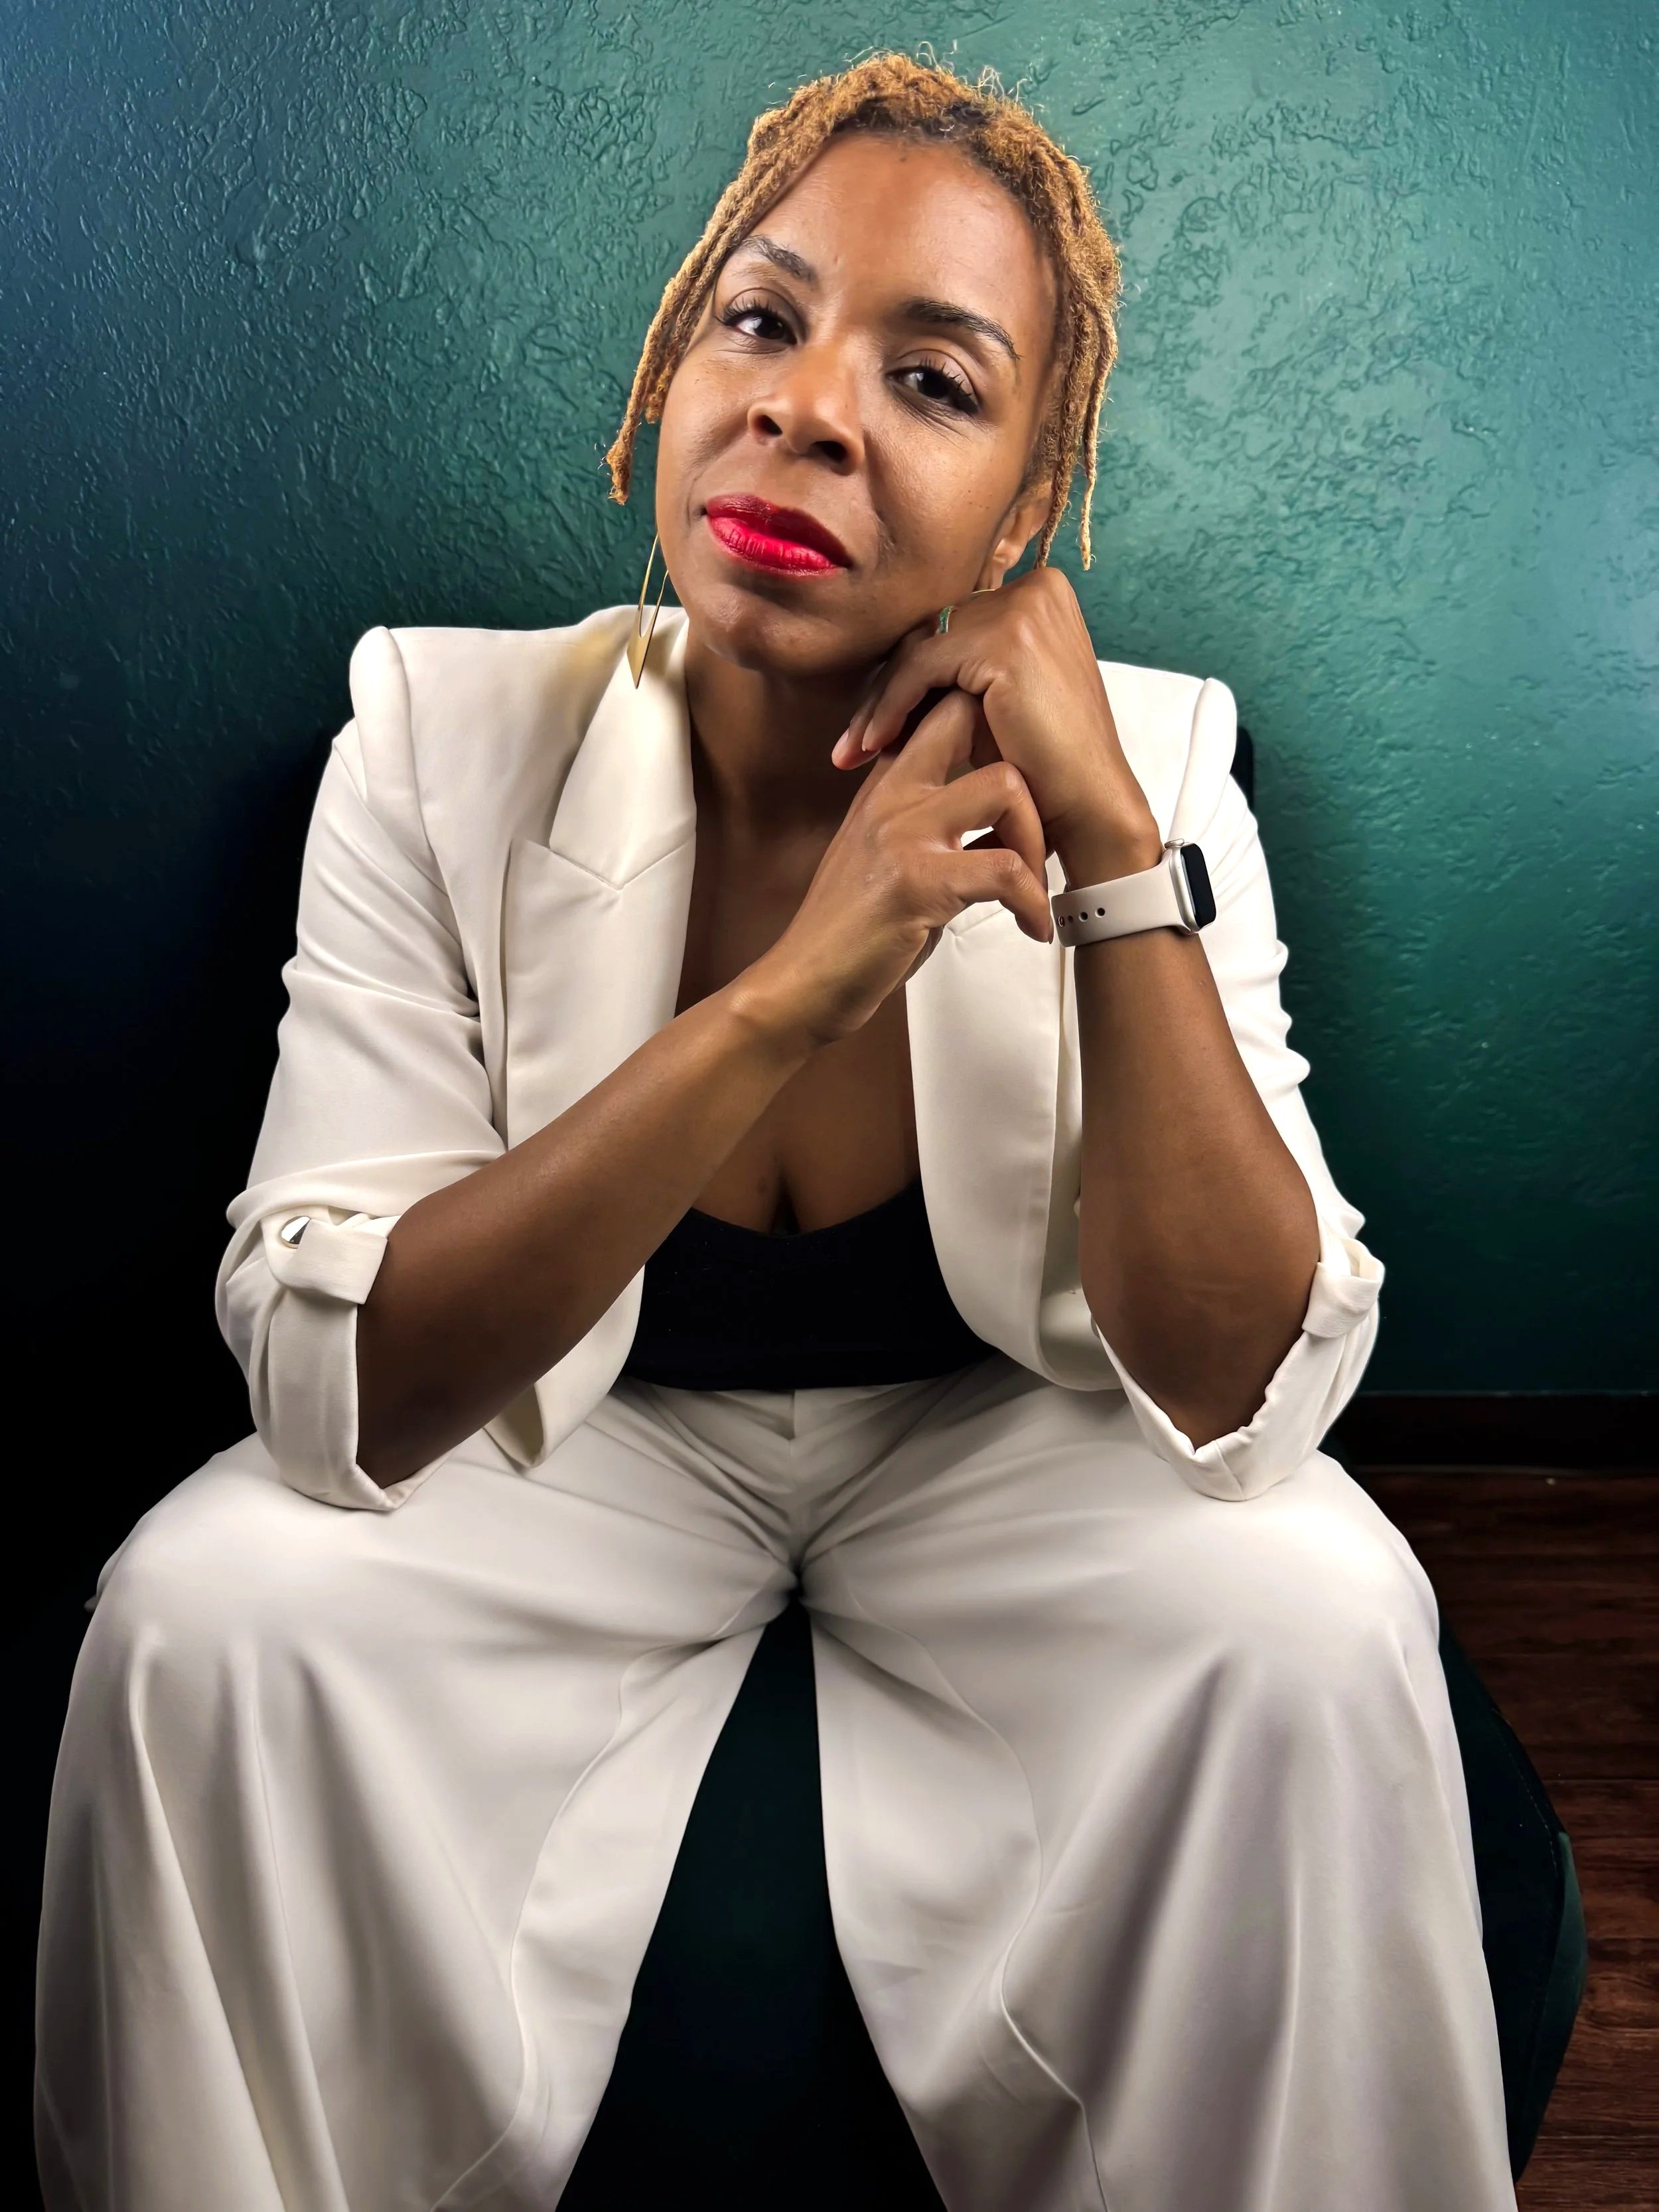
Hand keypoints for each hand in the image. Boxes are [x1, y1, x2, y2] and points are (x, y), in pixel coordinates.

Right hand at [746, 689, 1051, 1048]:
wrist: (802, 984)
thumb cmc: (850, 933)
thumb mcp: (887, 859)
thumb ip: (931, 826)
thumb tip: (998, 818)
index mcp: (884, 789)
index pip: (940, 709)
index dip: (991, 726)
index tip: (1023, 783)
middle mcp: (891, 798)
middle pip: (973, 720)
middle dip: (1024, 771)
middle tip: (1039, 837)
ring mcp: (903, 836)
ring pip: (1005, 788)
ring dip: (1038, 842)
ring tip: (1036, 888)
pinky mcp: (917, 883)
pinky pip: (1005, 871)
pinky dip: (1033, 902)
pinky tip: (1031, 928)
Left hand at [830, 566, 1162, 883]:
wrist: (1087, 805)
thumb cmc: (1042, 766)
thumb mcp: (993, 701)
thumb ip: (954, 670)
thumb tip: (884, 671)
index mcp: (1041, 591)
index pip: (948, 625)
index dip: (904, 675)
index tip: (868, 725)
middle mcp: (1037, 587)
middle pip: (930, 632)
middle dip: (885, 691)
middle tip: (850, 743)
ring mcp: (1023, 607)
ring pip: (918, 649)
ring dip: (879, 704)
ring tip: (851, 753)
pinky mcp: (1006, 637)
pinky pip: (921, 667)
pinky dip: (891, 706)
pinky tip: (872, 745)